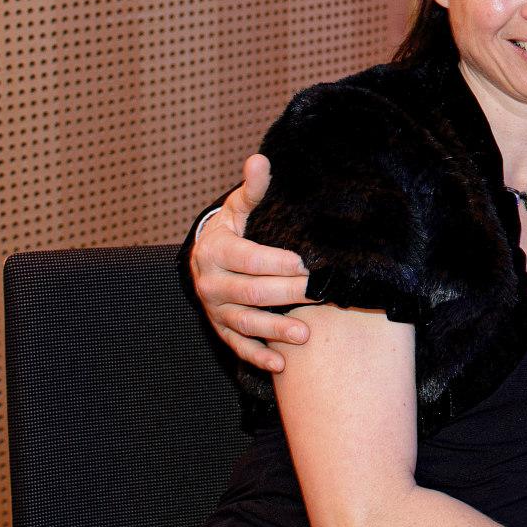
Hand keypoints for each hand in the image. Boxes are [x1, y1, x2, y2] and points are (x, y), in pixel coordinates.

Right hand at [191, 153, 313, 370]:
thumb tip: (260, 160)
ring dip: (275, 331)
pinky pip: (238, 346)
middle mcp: (211, 283)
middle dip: (288, 294)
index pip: (248, 258)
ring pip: (246, 323)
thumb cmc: (234, 230)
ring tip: (306, 334)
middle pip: (252, 292)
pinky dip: (258, 357)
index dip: (276, 262)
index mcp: (216, 251)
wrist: (206, 258)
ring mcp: (215, 309)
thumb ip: (253, 189)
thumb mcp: (240, 208)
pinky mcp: (221, 329)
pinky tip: (281, 366)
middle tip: (321, 294)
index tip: (306, 263)